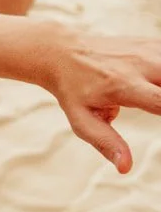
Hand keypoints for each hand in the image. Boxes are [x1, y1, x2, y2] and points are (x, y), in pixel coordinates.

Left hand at [42, 34, 160, 171]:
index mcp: (124, 86)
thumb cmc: (72, 90)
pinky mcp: (151, 43)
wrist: (61, 52)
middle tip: (157, 109)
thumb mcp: (80, 119)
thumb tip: (125, 168)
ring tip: (155, 101)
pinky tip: (157, 85)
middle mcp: (140, 65)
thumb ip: (105, 142)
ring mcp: (147, 50)